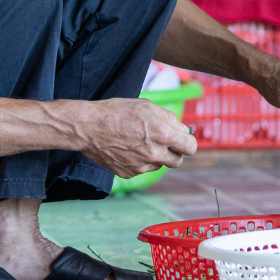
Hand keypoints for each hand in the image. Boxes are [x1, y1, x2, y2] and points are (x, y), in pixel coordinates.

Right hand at [78, 98, 197, 177]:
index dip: (188, 142)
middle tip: (164, 142)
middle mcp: (155, 154)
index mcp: (163, 135)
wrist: (89, 127)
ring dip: (156, 156)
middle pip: (177, 161)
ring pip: (159, 165)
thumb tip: (182, 129)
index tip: (182, 139)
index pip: (190, 147)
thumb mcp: (147, 106)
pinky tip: (128, 149)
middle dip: (174, 152)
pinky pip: (142, 169)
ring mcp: (141, 166)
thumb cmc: (117, 112)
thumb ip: (169, 119)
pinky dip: (140, 161)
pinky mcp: (129, 173)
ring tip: (140, 141)